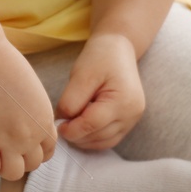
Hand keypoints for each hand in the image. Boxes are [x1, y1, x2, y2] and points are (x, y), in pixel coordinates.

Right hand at [0, 45, 56, 179]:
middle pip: (32, 166)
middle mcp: (30, 135)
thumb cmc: (10, 72)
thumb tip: (32, 134)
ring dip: (4, 166)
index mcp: (44, 122)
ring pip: (13, 173)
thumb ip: (37, 118)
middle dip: (20, 159)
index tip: (22, 143)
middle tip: (6, 147)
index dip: (34, 151)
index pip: (47, 153)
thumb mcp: (36, 96)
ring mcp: (7, 139)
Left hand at [56, 32, 143, 150]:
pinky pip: (109, 139)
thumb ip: (71, 100)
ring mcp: (133, 119)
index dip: (71, 129)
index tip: (58, 124)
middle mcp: (132, 114)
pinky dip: (93, 138)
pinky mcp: (129, 122)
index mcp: (123, 100)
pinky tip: (82, 127)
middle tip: (62, 123)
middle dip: (77, 134)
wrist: (119, 49)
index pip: (92, 125)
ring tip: (72, 123)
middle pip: (98, 136)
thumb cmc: (101, 57)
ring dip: (84, 139)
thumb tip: (63, 122)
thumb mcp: (81, 74)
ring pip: (103, 142)